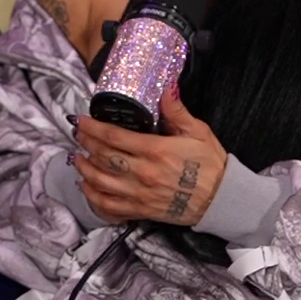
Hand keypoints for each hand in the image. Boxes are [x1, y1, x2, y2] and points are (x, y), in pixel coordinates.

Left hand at [71, 87, 227, 225]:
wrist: (222, 200)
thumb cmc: (210, 165)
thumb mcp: (198, 132)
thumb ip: (176, 111)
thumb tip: (165, 88)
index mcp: (155, 150)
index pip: (113, 136)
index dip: (93, 127)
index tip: (81, 120)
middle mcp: (144, 173)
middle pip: (103, 156)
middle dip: (86, 144)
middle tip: (78, 135)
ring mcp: (141, 194)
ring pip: (101, 182)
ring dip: (84, 169)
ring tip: (78, 158)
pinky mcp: (142, 211)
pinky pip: (110, 207)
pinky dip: (93, 198)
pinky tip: (87, 188)